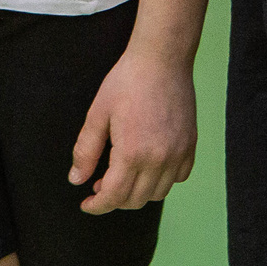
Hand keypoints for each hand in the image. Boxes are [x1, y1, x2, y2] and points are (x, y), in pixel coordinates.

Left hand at [70, 45, 196, 211]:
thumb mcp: (98, 114)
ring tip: (123, 176)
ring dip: (138, 193)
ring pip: (158, 193)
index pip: (114, 196)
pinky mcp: (190, 145)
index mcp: (132, 153)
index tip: (87, 205)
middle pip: (136, 200)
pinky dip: (162, 180)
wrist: (161, 59)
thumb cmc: (127, 81)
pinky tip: (148, 166)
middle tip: (99, 185)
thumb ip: (86, 150)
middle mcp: (159, 159)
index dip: (98, 206)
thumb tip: (76, 179)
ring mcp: (178, 153)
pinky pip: (178, 177)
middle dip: (114, 200)